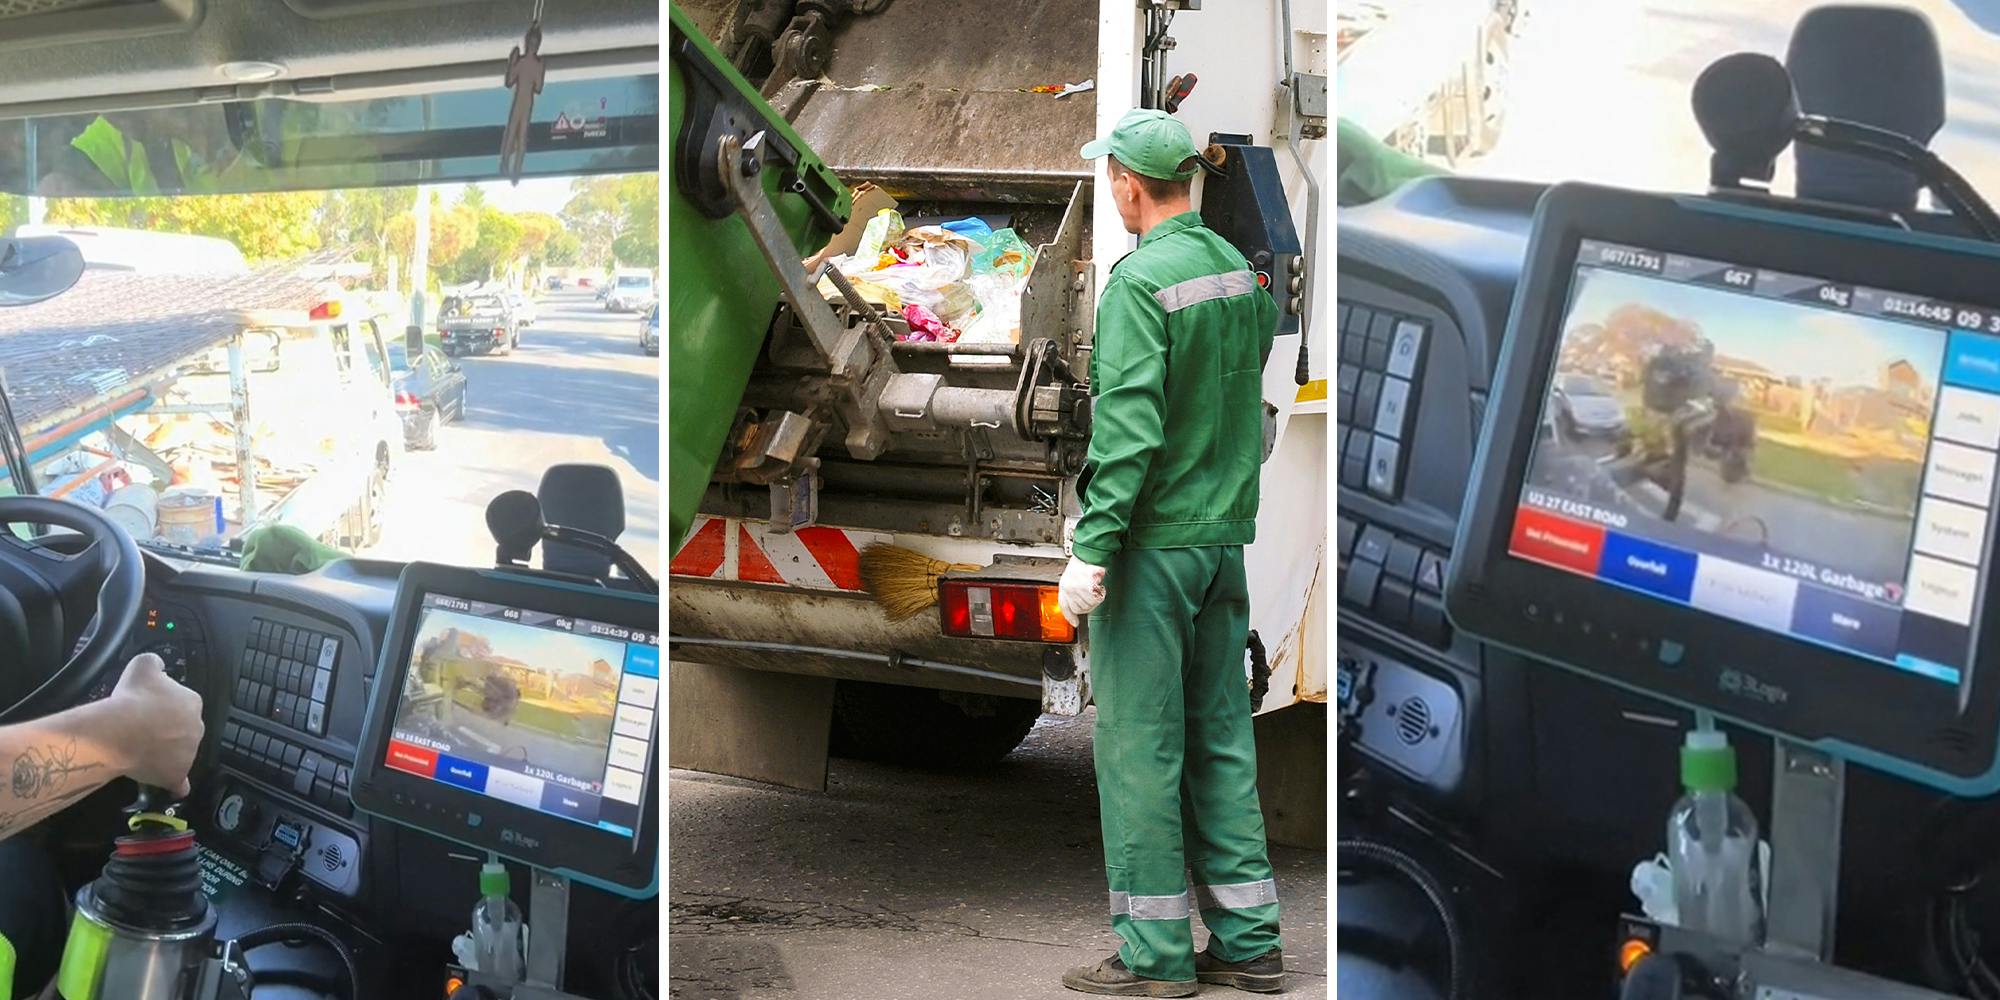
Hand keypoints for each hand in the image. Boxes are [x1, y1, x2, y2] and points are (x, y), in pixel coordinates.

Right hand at [103, 653, 203, 797]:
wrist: (119, 731)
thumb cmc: (132, 697)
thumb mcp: (143, 664)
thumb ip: (155, 662)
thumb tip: (158, 666)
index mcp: (192, 702)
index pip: (181, 703)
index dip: (162, 705)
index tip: (145, 707)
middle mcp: (197, 728)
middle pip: (182, 728)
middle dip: (166, 729)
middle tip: (141, 729)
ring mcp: (189, 754)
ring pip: (180, 753)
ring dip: (166, 752)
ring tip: (142, 750)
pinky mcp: (176, 775)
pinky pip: (179, 782)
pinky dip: (176, 783)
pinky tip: (173, 786)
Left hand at [1058, 556, 1107, 626]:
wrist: (1089, 552)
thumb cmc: (1082, 562)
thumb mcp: (1072, 577)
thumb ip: (1072, 593)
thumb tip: (1076, 611)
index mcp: (1064, 585)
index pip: (1064, 606)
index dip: (1070, 616)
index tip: (1075, 623)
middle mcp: (1069, 588)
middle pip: (1079, 608)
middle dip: (1087, 604)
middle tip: (1092, 596)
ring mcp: (1078, 588)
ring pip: (1088, 605)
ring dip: (1094, 599)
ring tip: (1096, 589)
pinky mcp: (1088, 586)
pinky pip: (1095, 598)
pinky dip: (1100, 594)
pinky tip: (1099, 586)